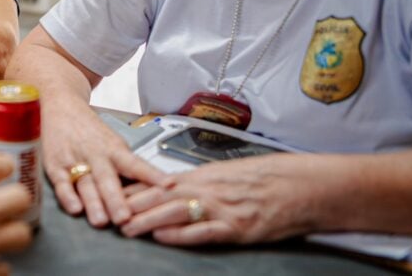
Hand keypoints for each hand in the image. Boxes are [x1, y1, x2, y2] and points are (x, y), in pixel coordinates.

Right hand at [42, 98, 165, 227]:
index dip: (151, 175)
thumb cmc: (91, 130)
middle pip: (107, 179)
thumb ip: (126, 167)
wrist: (61, 105)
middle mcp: (96, 154)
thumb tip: (150, 191)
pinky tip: (74, 208)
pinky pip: (61, 183)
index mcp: (114, 149)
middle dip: (116, 199)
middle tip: (124, 218)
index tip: (167, 186)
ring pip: (85, 183)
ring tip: (101, 221)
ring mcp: (74, 159)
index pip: (135, 164)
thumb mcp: (113, 143)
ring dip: (93, 202)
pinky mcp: (55, 165)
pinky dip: (67, 196)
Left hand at [120, 153, 313, 244]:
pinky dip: (181, 234)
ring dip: (147, 220)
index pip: (160, 182)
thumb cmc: (267, 179)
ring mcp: (222, 209)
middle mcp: (208, 190)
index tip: (112, 194)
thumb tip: (174, 187)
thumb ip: (200, 182)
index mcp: (204, 176)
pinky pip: (203, 231)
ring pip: (176, 212)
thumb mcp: (227, 174)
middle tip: (108, 213)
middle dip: (132, 205)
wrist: (303, 186)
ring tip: (126, 227)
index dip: (134, 190)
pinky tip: (163, 236)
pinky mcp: (237, 227)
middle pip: (161, 196)